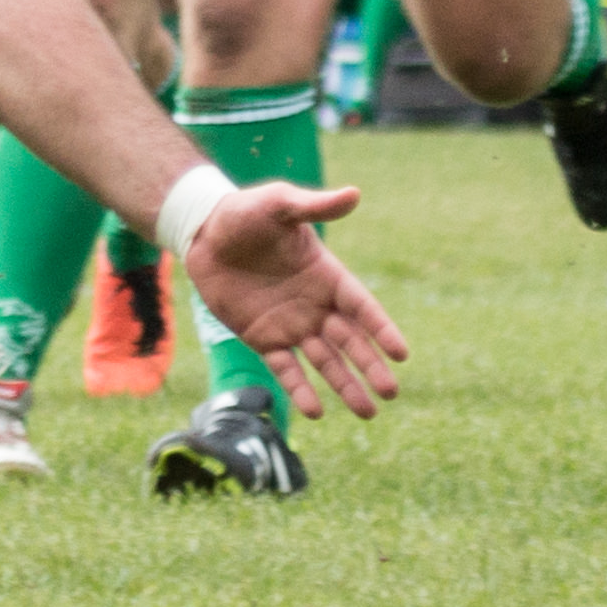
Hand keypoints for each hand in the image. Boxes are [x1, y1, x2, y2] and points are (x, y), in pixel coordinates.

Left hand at [177, 179, 407, 420]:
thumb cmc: (245, 213)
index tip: (401, 353)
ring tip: (367, 413)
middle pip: (350, 341)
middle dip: (370, 366)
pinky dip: (300, 390)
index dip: (381, 329)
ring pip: (325, 362)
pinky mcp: (263, 339)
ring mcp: (291, 324)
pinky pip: (286, 369)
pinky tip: (316, 411)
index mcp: (326, 274)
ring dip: (345, 386)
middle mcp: (315, 304)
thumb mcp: (279, 204)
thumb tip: (354, 194)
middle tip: (390, 392)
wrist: (205, 233)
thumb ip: (314, 206)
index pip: (362, 307)